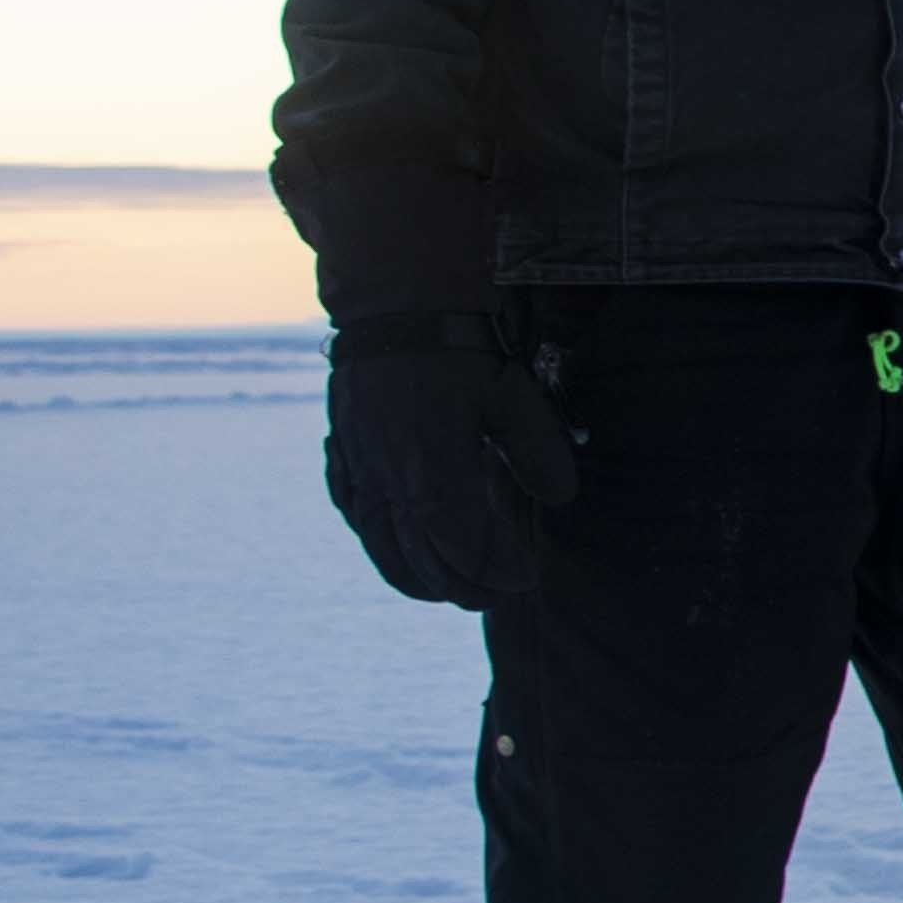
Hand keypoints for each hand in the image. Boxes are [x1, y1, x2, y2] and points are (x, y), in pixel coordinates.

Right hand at [325, 312, 577, 608]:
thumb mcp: (517, 398)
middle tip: (491, 597)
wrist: (397, 306)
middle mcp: (388, 480)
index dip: (490, 573)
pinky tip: (390, 540)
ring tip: (444, 589)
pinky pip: (352, 507)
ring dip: (411, 573)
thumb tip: (560, 499)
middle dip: (456, 587)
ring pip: (378, 542)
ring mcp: (358, 466)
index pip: (459, 549)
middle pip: (416, 559)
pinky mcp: (343, 449)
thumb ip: (539, 454)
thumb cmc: (464, 350)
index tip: (522, 583)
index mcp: (433, 472)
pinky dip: (373, 534)